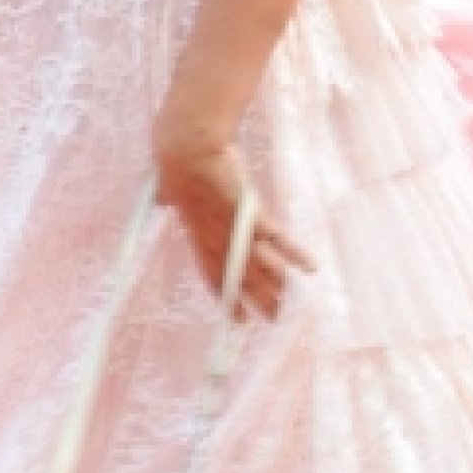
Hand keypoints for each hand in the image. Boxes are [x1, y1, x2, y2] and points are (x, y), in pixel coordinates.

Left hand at [154, 134, 312, 321]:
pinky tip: (311, 268)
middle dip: (259, 301)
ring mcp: (236, 231)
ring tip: (289, 304)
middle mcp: (219, 241)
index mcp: (199, 237)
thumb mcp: (170, 187)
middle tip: (274, 319)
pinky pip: (278, 241)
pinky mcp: (252, 216)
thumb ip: (168, 196)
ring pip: (261, 267)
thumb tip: (162, 196)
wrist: (187, 152)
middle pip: (242, 280)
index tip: (239, 319)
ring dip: (277, 287)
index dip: (229, 299)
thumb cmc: (176, 164)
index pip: (215, 276)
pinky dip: (296, 255)